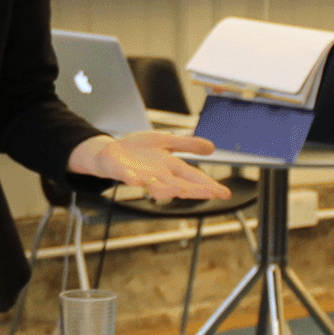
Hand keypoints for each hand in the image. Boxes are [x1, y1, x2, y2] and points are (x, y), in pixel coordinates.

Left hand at [72, 132, 230, 200]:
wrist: (109, 153)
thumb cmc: (137, 150)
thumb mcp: (166, 141)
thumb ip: (188, 145)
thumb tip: (213, 148)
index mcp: (169, 167)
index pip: (193, 177)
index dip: (208, 185)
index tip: (224, 193)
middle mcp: (158, 175)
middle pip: (179, 185)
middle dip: (195, 190)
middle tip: (211, 193)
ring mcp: (140, 175)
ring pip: (156, 186)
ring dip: (167, 189)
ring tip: (180, 188)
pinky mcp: (121, 171)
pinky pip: (126, 176)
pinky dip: (130, 178)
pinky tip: (135, 179)